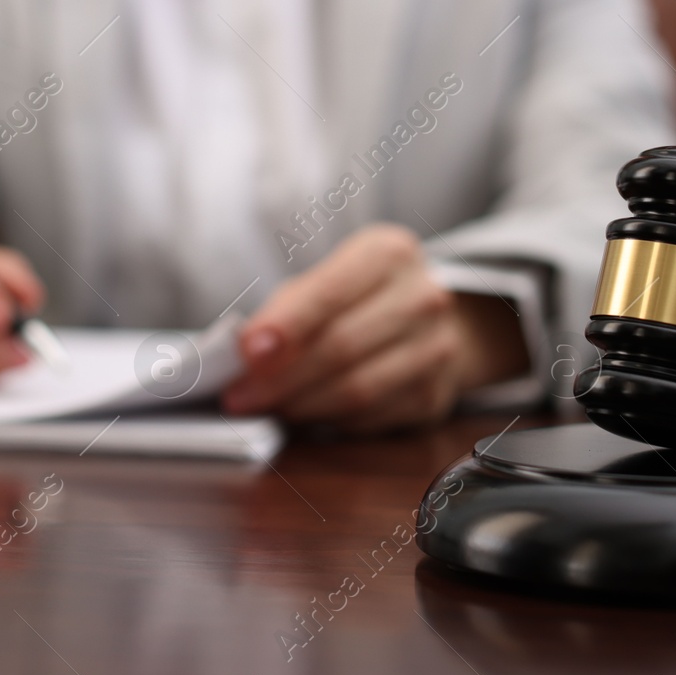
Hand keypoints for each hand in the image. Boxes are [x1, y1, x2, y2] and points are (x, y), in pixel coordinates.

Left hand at [221, 224, 528, 432]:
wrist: (431, 321)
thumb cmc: (363, 298)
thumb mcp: (328, 279)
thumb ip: (289, 309)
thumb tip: (243, 355)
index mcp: (389, 254)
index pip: (330, 293)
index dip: (286, 326)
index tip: (247, 353)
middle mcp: (422, 297)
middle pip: (341, 346)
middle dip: (282, 376)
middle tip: (240, 394)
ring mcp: (436, 348)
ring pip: (357, 389)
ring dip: (301, 404)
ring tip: (267, 406)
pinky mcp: (434, 394)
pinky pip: (369, 417)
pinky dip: (328, 420)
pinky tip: (305, 414)